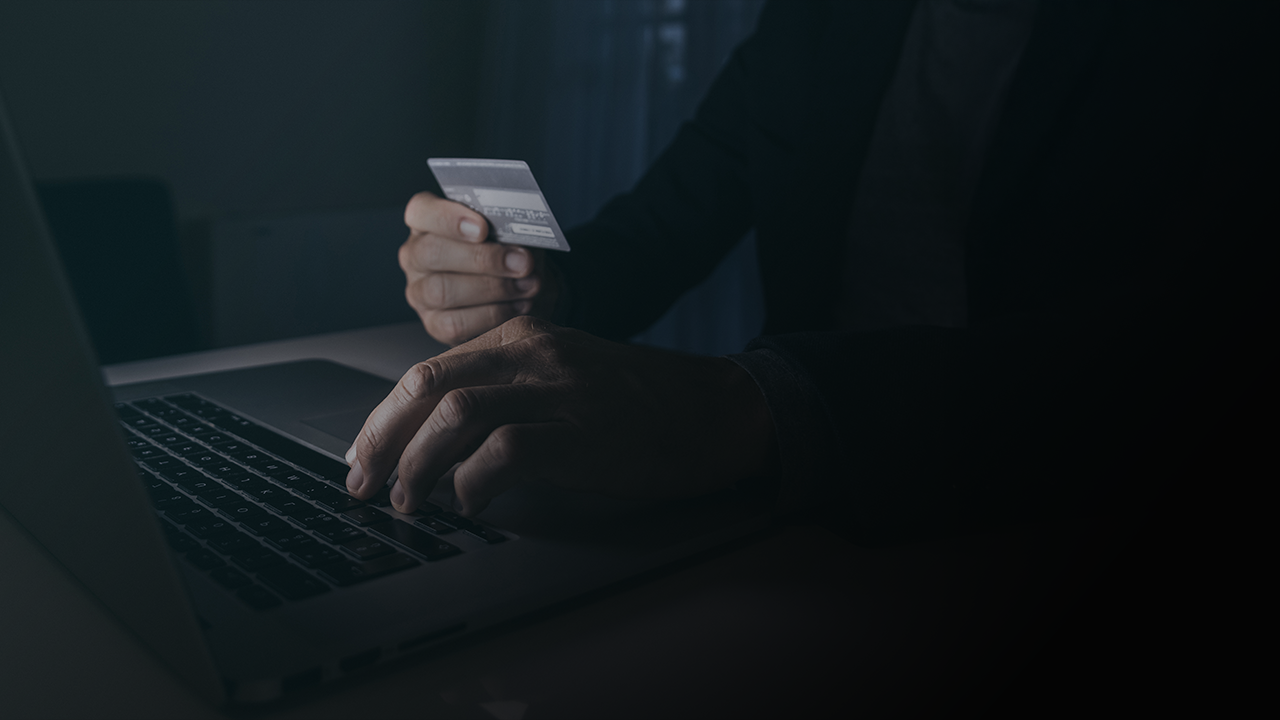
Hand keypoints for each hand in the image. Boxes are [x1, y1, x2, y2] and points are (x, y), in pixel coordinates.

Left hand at [344, 316, 777, 515]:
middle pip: (427, 385)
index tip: (364, 455)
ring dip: (418, 465)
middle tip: (363, 484)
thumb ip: (508, 392)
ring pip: (455, 415)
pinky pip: (505, 452)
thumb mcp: (565, 376)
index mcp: (523, 338)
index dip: (384, 417)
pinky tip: (471, 504)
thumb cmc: (639, 404)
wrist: (714, 411)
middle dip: (381, 438)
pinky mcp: (583, 431)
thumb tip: (440, 441)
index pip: (430, 370)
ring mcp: (559, 390)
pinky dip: (474, 483)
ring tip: (411, 502)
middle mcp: (533, 354)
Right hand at [399, 191, 559, 345]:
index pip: (421, 211)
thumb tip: (518, 241)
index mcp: (426, 222)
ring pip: (442, 291)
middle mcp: (415, 256)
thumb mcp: (506, 230)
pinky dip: (492, 315)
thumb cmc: (507, 251)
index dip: (449, 219)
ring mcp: (420, 292)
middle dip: (483, 259)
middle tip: (521, 263)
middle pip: (432, 254)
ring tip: (526, 286)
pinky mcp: (434, 324)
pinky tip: (516, 305)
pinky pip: (455, 324)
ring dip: (492, 289)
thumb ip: (505, 228)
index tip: (483, 228)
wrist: (520, 285)